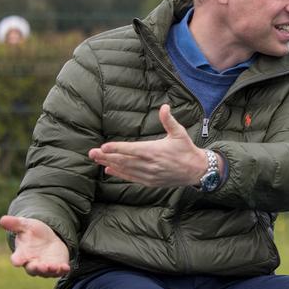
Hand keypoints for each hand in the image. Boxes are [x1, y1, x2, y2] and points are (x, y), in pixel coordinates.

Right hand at [0, 215, 69, 276]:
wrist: (47, 238)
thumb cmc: (33, 233)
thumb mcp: (26, 225)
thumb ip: (15, 224)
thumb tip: (2, 219)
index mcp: (22, 254)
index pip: (17, 259)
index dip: (17, 260)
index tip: (17, 261)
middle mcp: (32, 263)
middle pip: (32, 269)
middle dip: (36, 268)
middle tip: (39, 266)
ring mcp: (45, 266)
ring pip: (46, 272)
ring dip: (49, 270)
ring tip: (52, 267)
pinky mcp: (57, 266)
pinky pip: (59, 271)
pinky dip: (62, 270)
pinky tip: (65, 268)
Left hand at [88, 104, 206, 186]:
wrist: (196, 170)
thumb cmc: (187, 150)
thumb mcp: (179, 133)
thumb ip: (169, 120)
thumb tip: (164, 106)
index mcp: (154, 151)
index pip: (131, 149)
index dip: (116, 148)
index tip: (103, 146)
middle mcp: (149, 164)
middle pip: (123, 160)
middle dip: (106, 156)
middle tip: (91, 153)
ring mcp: (149, 174)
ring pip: (125, 169)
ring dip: (110, 164)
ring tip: (97, 160)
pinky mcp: (150, 181)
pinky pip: (131, 178)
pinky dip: (119, 174)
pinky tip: (109, 170)